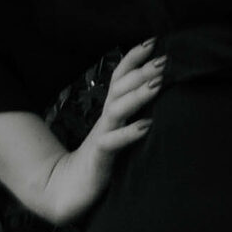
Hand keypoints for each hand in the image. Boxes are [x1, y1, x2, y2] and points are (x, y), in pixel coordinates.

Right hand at [29, 39, 163, 225]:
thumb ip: (132, 115)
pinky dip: (129, 133)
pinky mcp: (100, 160)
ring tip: (158, 83)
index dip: (134, 57)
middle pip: (121, 87)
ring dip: (138, 94)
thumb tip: (159, 97)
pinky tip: (147, 126)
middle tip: (165, 58)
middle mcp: (106, 119)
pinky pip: (112, 143)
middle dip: (142, 70)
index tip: (153, 40)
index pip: (120, 76)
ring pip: (118, 109)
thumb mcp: (118, 133)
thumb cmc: (101, 161)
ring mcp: (101, 137)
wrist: (67, 192)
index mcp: (110, 111)